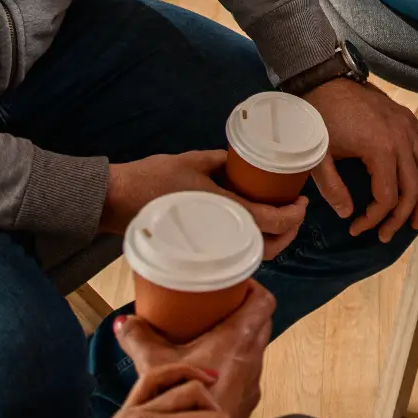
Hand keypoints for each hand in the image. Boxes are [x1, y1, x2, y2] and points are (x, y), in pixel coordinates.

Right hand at [101, 148, 308, 259]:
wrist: (115, 200)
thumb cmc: (151, 178)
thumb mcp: (193, 160)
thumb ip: (221, 161)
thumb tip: (240, 160)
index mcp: (222, 209)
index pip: (270, 221)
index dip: (293, 216)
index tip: (302, 204)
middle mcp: (219, 233)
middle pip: (268, 248)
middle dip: (288, 235)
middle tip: (294, 215)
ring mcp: (208, 247)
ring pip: (251, 257)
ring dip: (271, 244)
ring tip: (278, 223)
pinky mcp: (196, 253)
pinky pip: (233, 257)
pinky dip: (249, 249)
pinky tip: (251, 235)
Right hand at [114, 282, 273, 417]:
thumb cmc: (185, 404)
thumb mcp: (155, 366)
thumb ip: (139, 339)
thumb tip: (123, 321)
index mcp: (238, 339)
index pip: (263, 302)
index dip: (252, 288)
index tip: (232, 284)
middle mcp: (253, 357)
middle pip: (261, 322)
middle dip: (244, 310)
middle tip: (218, 305)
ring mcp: (254, 380)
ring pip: (255, 348)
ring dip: (240, 338)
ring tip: (212, 334)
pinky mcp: (248, 400)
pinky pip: (248, 371)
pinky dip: (235, 363)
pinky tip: (211, 369)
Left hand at [303, 77, 417, 240]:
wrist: (325, 80)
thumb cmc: (319, 117)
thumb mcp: (318, 156)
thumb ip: (332, 188)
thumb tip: (347, 213)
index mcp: (379, 148)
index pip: (387, 196)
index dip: (375, 218)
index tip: (357, 229)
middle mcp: (401, 138)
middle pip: (413, 187)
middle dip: (401, 217)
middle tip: (386, 235)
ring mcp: (408, 127)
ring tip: (416, 220)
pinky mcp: (408, 119)